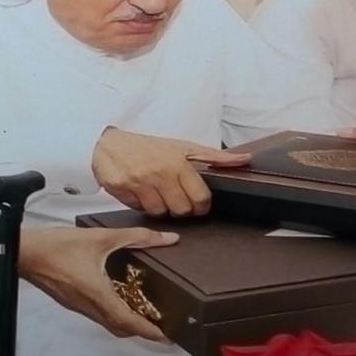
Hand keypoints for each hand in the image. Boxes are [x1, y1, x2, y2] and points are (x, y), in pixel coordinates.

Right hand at [17, 226, 178, 340]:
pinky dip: (112, 311)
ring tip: (142, 309)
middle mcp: (89, 307)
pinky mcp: (70, 301)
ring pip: (107, 322)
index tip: (167, 335)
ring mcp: (78, 306)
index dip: (150, 331)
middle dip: (141, 330)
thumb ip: (135, 237)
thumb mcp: (100, 237)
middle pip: (120, 328)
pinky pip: (96, 314)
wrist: (25, 252)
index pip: (129, 323)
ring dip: (126, 321)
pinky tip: (116, 295)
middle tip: (159, 322)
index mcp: (99, 296)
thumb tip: (167, 239)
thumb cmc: (60, 246)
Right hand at [92, 127, 249, 216]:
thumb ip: (215, 157)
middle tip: (173, 196)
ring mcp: (138, 180)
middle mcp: (159, 172)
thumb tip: (246, 159)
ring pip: (160, 213)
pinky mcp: (120, 187)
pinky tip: (138, 191)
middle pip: (182, 210)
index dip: (201, 206)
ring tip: (154, 192)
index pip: (201, 198)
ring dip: (159, 206)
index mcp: (178, 162)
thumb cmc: (150, 147)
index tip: (196, 203)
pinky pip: (138, 209)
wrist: (109, 142)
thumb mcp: (183, 147)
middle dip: (180, 208)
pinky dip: (139, 204)